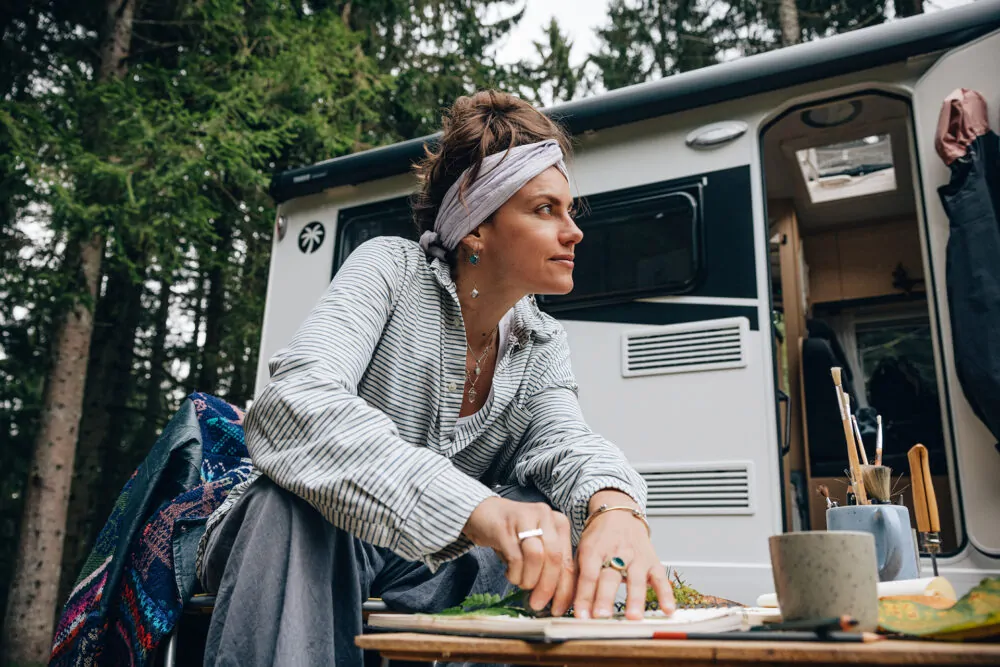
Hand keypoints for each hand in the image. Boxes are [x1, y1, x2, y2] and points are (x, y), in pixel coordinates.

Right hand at [463, 496, 575, 615]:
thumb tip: (559, 600)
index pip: (568, 561)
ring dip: (529, 578)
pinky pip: (515, 557)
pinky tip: (510, 573)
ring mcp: (525, 518)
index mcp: (559, 523)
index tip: (560, 609)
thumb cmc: (513, 535)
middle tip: (538, 604)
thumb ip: (549, 567)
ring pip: (536, 556)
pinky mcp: (505, 526)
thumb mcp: (537, 547)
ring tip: (521, 583)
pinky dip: (514, 573)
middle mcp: (545, 516)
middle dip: (547, 586)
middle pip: (554, 558)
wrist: (484, 514)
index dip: (566, 589)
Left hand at [573, 491, 673, 620]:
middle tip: (601, 616)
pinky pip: (661, 578)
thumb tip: (563, 605)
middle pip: (610, 577)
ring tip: (632, 617)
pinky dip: (665, 594)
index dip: (584, 596)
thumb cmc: (599, 537)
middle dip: (605, 598)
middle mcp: (616, 553)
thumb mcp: (582, 550)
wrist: (619, 513)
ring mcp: (636, 557)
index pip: (588, 575)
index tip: (581, 615)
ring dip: (634, 599)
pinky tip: (667, 609)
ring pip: (635, 579)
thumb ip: (575, 577)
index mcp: (594, 550)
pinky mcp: (652, 561)